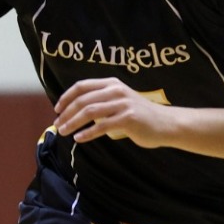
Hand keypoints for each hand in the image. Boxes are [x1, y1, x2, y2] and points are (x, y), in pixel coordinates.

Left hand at [54, 79, 179, 147]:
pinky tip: (79, 139)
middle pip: (83, 100)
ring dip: (73, 123)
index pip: (82, 86)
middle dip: (66, 113)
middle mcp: (116, 90)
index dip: (66, 97)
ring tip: (63, 132)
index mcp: (112, 83)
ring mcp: (123, 104)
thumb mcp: (119, 101)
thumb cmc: (140, 115)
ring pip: (90, 112)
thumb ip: (102, 102)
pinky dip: (87, 133)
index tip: (57, 109)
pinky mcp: (128, 119)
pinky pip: (102, 126)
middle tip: (57, 125)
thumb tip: (75, 111)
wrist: (166, 123)